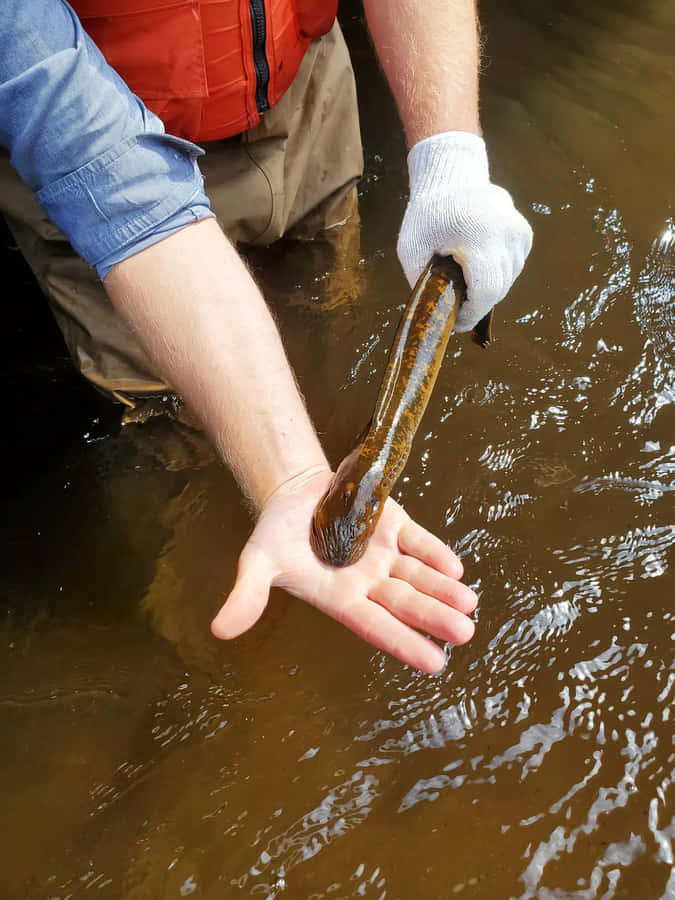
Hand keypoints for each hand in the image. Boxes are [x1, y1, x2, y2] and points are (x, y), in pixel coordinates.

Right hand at [211, 469, 477, 672]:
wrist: (292, 492)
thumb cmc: (277, 533)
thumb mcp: (259, 562)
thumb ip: (248, 595)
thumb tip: (220, 631)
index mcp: (341, 597)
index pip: (376, 625)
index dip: (404, 642)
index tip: (434, 663)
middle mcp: (368, 581)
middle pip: (406, 602)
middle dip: (434, 616)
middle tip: (464, 633)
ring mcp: (383, 553)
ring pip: (418, 575)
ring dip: (443, 588)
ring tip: (469, 602)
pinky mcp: (393, 525)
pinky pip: (417, 541)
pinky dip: (435, 552)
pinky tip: (456, 566)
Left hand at [397, 131, 532, 332]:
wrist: (453, 176)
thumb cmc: (428, 213)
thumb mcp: (412, 249)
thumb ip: (423, 282)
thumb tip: (436, 313)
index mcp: (479, 236)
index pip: (486, 290)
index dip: (472, 314)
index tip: (456, 324)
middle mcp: (507, 235)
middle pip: (498, 289)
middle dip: (477, 306)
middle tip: (456, 311)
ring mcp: (519, 234)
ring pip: (507, 281)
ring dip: (486, 291)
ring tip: (463, 284)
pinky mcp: (524, 235)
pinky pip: (512, 268)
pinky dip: (495, 275)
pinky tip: (476, 267)